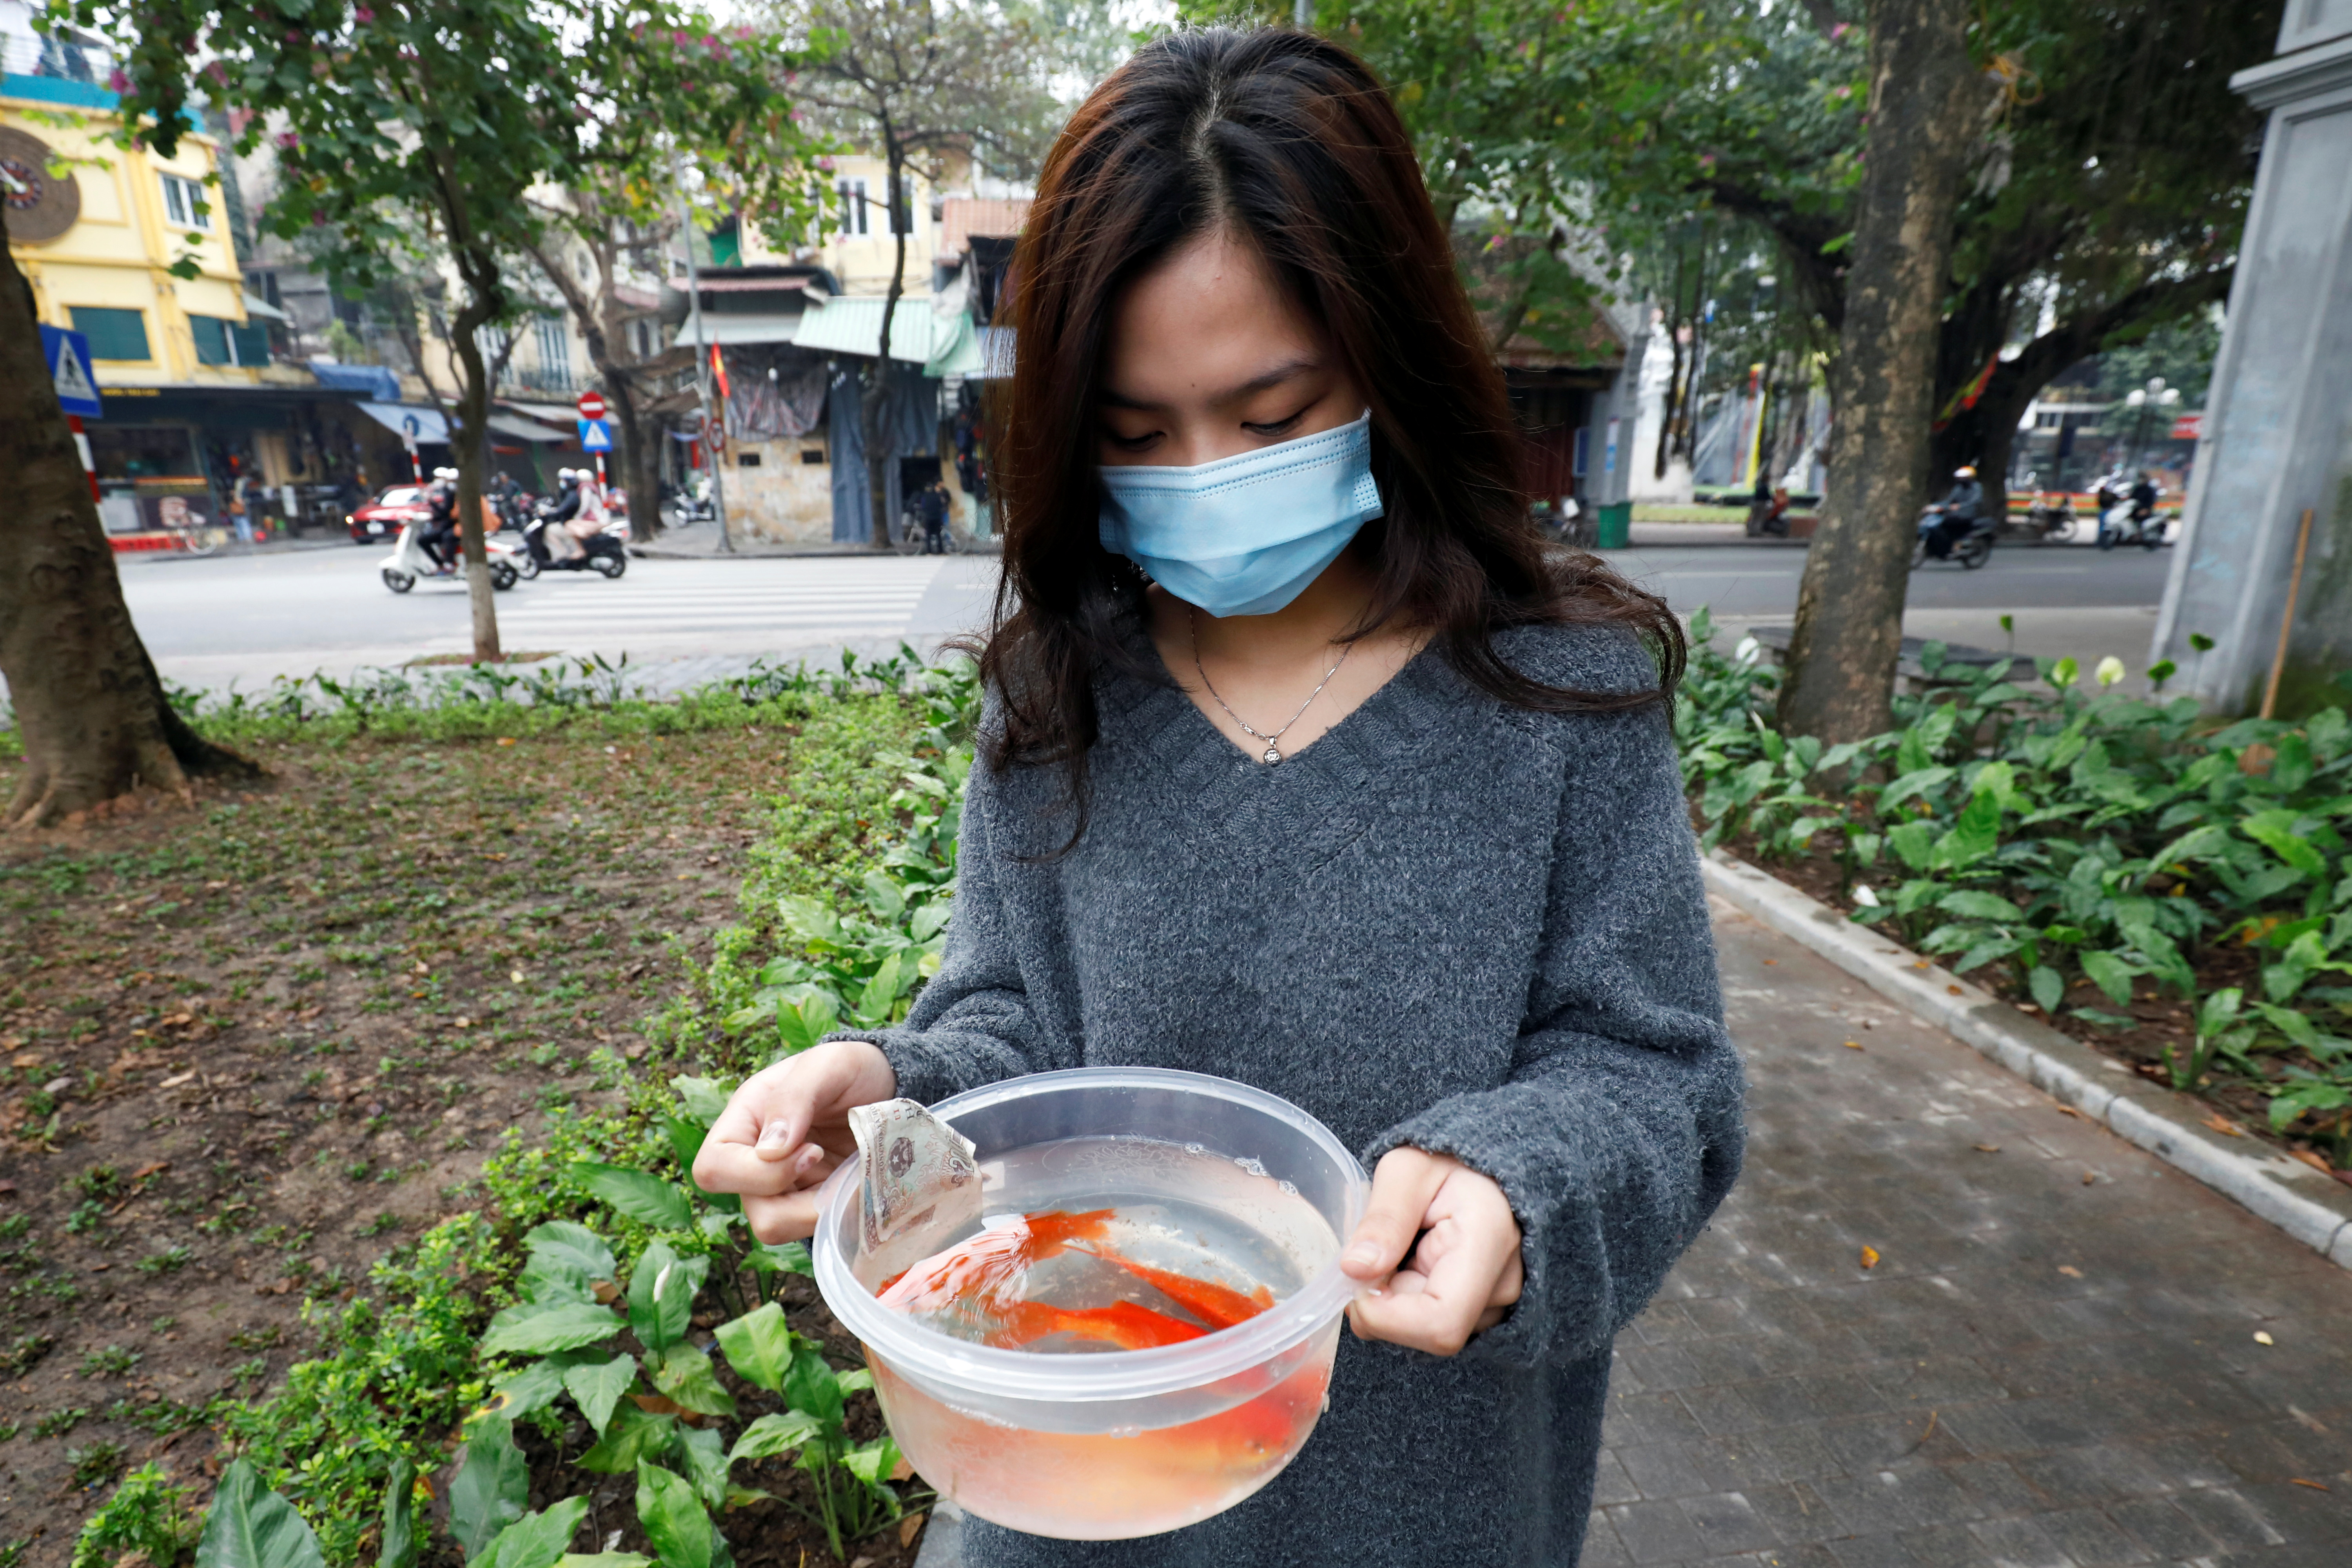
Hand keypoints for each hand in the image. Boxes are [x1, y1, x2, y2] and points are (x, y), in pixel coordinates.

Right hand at [691, 1041, 896, 1243]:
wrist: (887, 1084)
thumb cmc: (852, 1069)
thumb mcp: (828, 1066)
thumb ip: (794, 1098)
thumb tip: (768, 1151)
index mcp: (746, 1120)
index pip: (714, 1168)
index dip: (757, 1174)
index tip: (811, 1151)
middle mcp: (755, 1158)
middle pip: (750, 1208)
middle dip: (798, 1202)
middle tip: (837, 1172)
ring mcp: (783, 1186)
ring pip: (778, 1228)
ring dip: (820, 1213)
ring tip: (853, 1180)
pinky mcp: (811, 1202)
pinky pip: (811, 1228)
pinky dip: (838, 1216)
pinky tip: (859, 1188)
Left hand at [1340, 1147, 1523, 1356]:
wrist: (1486, 1170)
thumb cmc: (1448, 1161)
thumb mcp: (1406, 1169)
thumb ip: (1384, 1218)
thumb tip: (1354, 1269)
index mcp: (1489, 1241)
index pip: (1440, 1323)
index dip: (1385, 1319)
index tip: (1356, 1282)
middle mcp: (1504, 1283)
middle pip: (1426, 1332)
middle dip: (1383, 1302)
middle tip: (1372, 1254)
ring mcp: (1500, 1302)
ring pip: (1426, 1332)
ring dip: (1396, 1300)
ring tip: (1403, 1250)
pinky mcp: (1486, 1312)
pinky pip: (1434, 1324)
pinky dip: (1410, 1301)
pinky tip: (1414, 1264)